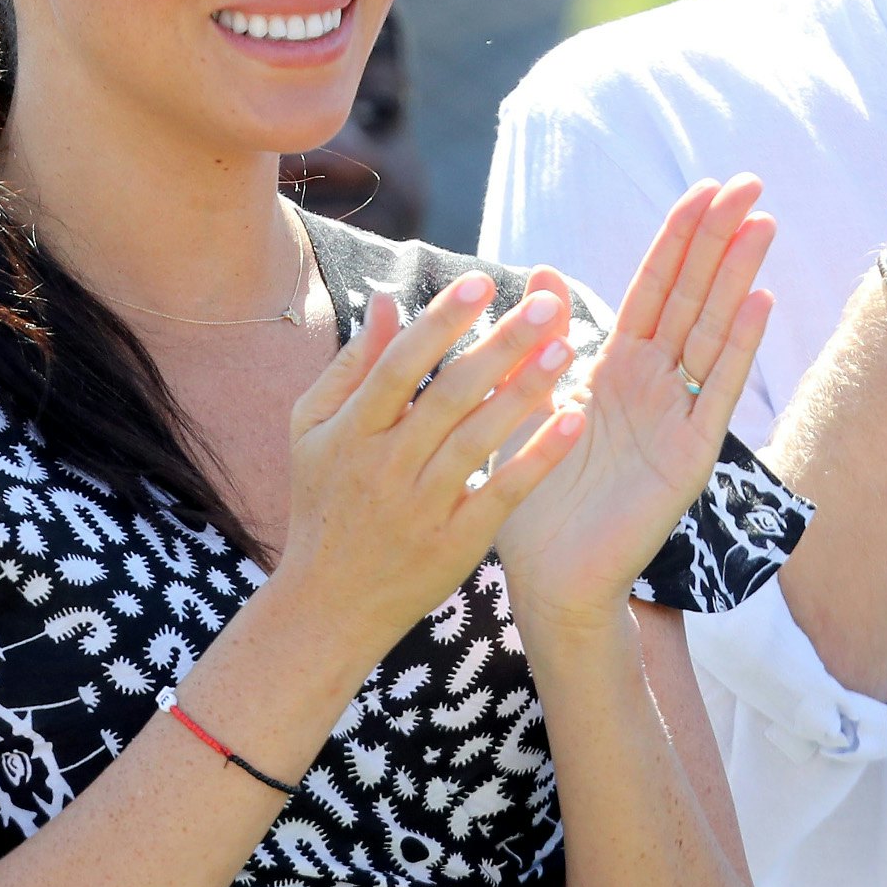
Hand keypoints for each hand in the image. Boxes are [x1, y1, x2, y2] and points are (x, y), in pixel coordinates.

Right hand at [279, 271, 581, 654]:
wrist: (328, 605)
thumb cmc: (323, 501)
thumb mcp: (312, 430)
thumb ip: (352, 365)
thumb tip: (385, 298)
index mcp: (351, 431)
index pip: (400, 365)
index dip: (441, 322)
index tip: (482, 282)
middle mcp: (386, 465)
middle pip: (450, 396)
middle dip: (500, 345)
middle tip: (548, 305)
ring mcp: (423, 507)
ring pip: (479, 440)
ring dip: (524, 393)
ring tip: (565, 349)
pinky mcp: (457, 543)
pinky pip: (503, 493)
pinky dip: (538, 457)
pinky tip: (573, 421)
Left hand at [493, 178, 776, 633]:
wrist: (547, 575)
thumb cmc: (536, 496)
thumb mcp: (528, 402)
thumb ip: (541, 340)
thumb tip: (539, 272)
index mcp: (616, 369)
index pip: (653, 289)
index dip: (678, 239)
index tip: (704, 188)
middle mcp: (654, 386)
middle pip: (692, 297)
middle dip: (718, 240)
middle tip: (749, 182)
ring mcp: (678, 418)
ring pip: (710, 332)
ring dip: (736, 277)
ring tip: (761, 223)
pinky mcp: (689, 457)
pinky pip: (715, 392)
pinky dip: (736, 347)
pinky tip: (757, 301)